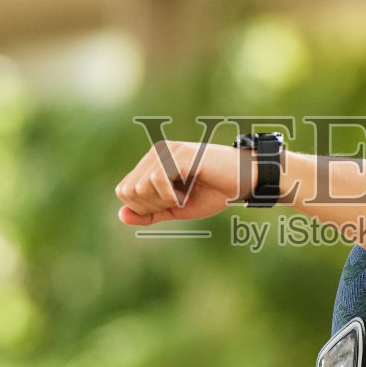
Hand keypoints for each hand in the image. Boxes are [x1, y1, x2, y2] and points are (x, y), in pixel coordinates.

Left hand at [114, 140, 242, 225]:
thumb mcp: (176, 209)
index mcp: (152, 162)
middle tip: (175, 203)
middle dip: (150, 206)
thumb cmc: (213, 193)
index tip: (168, 206)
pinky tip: (185, 195)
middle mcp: (156, 152)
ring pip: (140, 187)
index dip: (142, 208)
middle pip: (128, 190)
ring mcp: (168, 150)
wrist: (244, 181)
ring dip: (162, 201)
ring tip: (184, 196)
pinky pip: (157, 180)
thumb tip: (121, 215)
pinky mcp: (180, 154)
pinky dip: (169, 197)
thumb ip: (149, 212)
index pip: (124, 191)